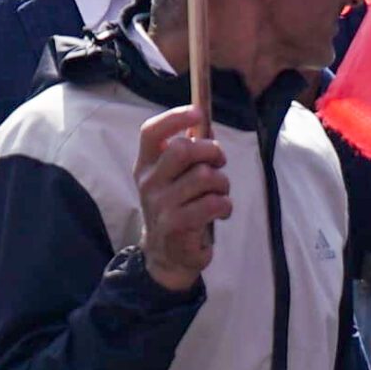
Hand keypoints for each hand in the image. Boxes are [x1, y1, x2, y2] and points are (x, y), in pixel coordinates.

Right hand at [135, 106, 229, 292]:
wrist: (166, 256)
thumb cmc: (176, 208)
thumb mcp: (173, 180)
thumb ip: (187, 155)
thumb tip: (205, 127)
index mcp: (146, 165)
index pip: (151, 132)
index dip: (175, 118)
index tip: (198, 113)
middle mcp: (149, 182)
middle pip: (183, 150)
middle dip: (212, 151)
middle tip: (220, 162)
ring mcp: (161, 204)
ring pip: (205, 177)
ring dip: (223, 183)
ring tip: (221, 193)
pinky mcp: (176, 225)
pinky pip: (213, 203)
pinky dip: (225, 205)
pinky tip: (221, 211)